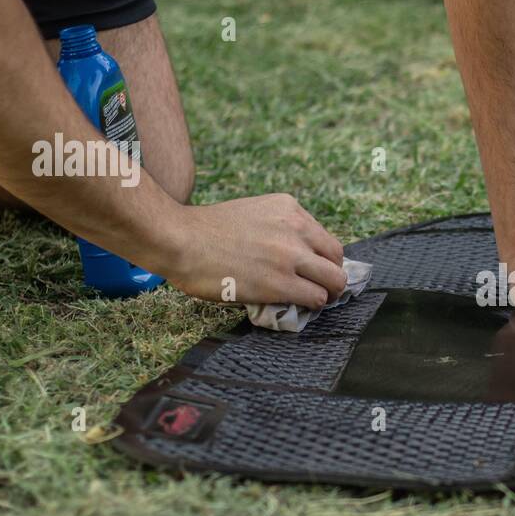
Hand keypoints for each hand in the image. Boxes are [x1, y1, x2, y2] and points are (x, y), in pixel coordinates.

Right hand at [160, 194, 345, 308]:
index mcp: (289, 207)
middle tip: (318, 289)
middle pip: (336, 259)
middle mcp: (296, 228)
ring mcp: (290, 255)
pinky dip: (311, 306)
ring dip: (326, 294)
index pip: (325, 238)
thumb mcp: (253, 213)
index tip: (312, 270)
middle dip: (330, 276)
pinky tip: (297, 307)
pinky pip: (315, 298)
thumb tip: (294, 257)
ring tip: (311, 301)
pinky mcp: (281, 282)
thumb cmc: (204, 230)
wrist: (179, 238)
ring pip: (334, 281)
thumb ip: (278, 228)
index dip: (322, 258)